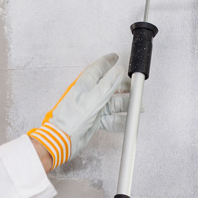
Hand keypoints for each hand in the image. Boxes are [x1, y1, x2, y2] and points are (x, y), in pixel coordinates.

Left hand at [28, 54, 128, 168]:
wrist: (62, 139)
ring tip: (136, 108)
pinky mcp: (94, 120)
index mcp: (86, 85)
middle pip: (110, 86)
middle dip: (123, 87)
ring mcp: (92, 108)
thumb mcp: (94, 98)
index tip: (115, 58)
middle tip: (134, 89)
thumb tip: (119, 70)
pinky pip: (110, 118)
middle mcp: (89, 95)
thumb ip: (108, 84)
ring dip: (125, 106)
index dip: (108, 62)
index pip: (98, 68)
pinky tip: (125, 122)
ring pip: (112, 104)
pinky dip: (119, 120)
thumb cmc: (71, 119)